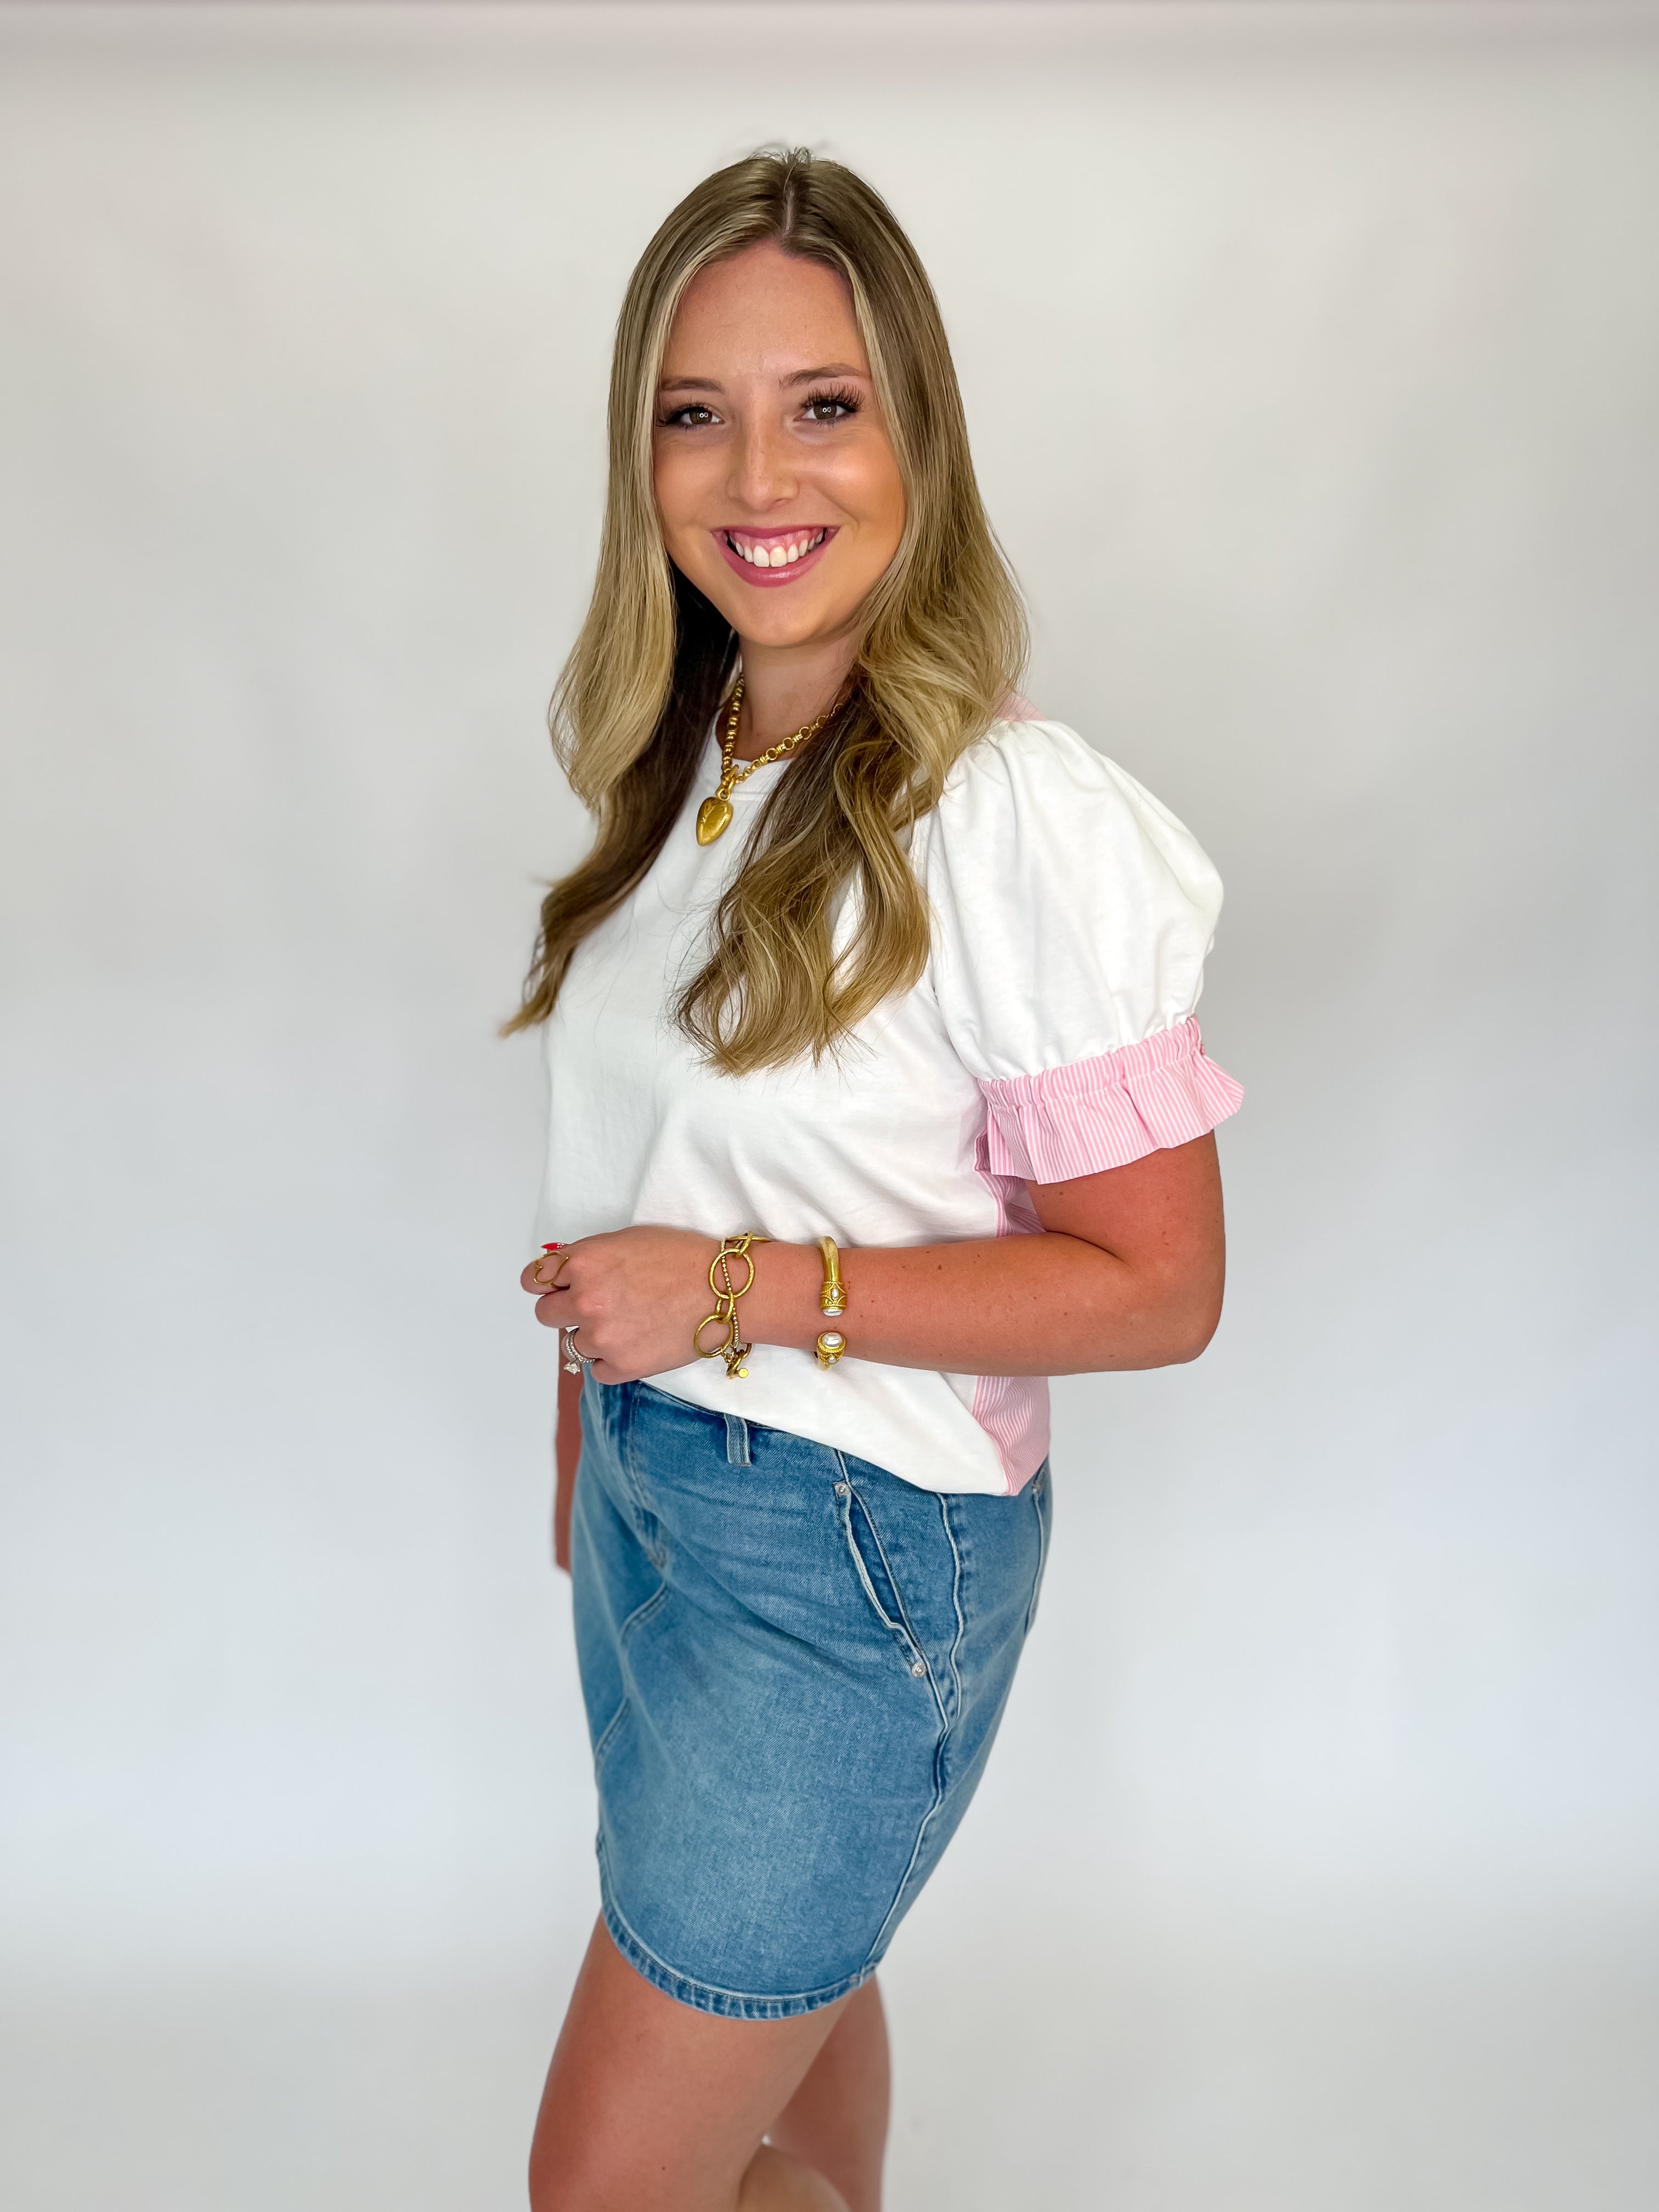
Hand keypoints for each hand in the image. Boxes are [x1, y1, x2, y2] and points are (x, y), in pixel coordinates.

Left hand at [520, 1226, 721, 1383]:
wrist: (726, 1291)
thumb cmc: (682, 1258)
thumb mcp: (626, 1240)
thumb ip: (587, 1258)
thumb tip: (559, 1273)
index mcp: (584, 1263)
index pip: (533, 1280)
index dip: (545, 1283)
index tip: (556, 1287)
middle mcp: (586, 1300)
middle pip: (545, 1314)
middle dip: (564, 1309)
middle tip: (596, 1306)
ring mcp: (602, 1337)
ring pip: (572, 1345)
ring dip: (593, 1336)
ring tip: (629, 1323)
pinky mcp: (621, 1366)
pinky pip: (596, 1370)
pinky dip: (611, 1360)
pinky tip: (636, 1342)